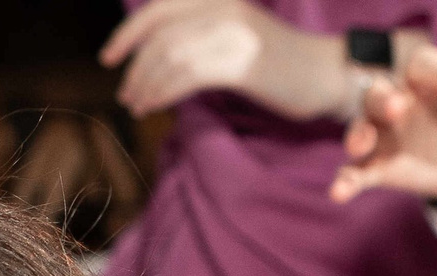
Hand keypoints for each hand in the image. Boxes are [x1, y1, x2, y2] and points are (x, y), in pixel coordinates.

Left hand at [101, 0, 321, 120]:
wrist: (328, 73)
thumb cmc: (282, 64)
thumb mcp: (237, 36)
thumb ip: (200, 37)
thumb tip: (155, 58)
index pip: (161, 9)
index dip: (128, 33)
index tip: (108, 57)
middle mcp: (224, 8)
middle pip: (159, 34)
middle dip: (134, 66)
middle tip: (124, 93)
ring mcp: (233, 33)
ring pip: (170, 56)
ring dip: (145, 84)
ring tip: (137, 105)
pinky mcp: (242, 62)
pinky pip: (187, 76)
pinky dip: (163, 92)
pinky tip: (155, 106)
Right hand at [330, 43, 436, 206]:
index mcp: (427, 78)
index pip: (422, 64)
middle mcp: (400, 102)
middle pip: (378, 93)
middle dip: (383, 100)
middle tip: (398, 108)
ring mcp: (389, 136)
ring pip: (362, 127)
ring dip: (358, 134)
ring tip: (359, 147)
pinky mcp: (385, 167)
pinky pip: (358, 173)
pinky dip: (346, 181)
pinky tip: (338, 193)